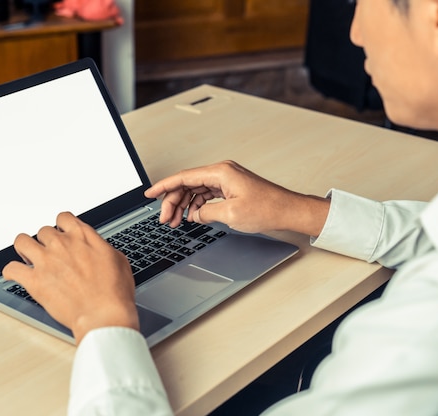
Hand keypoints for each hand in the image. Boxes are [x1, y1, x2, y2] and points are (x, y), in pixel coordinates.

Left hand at [2, 212, 138, 344]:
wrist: (103, 315)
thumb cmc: (114, 293)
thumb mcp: (118, 260)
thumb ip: (100, 248)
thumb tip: (95, 247)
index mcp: (82, 237)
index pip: (63, 218)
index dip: (61, 226)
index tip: (62, 233)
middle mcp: (62, 244)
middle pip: (42, 231)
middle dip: (45, 242)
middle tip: (49, 254)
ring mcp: (46, 261)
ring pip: (21, 241)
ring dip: (24, 249)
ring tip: (28, 258)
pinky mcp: (34, 281)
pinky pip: (11, 269)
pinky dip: (11, 272)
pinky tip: (15, 275)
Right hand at [144, 160, 329, 236]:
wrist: (288, 211)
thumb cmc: (268, 209)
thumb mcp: (231, 215)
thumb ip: (206, 212)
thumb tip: (194, 214)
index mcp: (220, 172)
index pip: (183, 177)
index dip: (163, 186)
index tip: (149, 193)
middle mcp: (221, 172)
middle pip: (187, 184)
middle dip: (172, 201)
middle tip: (164, 219)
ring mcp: (226, 179)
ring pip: (195, 189)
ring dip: (183, 205)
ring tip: (175, 221)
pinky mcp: (230, 188)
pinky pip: (205, 193)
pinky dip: (196, 205)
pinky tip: (191, 216)